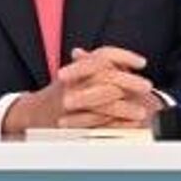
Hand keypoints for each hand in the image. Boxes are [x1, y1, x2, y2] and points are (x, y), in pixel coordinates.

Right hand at [4, 46, 159, 133]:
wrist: (34, 114)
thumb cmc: (61, 93)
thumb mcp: (76, 74)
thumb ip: (94, 65)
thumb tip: (121, 61)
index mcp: (77, 69)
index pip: (102, 55)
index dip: (123, 56)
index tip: (142, 63)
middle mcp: (72, 83)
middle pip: (105, 77)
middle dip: (128, 81)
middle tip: (146, 86)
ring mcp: (70, 104)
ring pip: (101, 104)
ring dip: (124, 108)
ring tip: (141, 112)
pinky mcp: (71, 124)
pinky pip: (97, 125)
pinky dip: (116, 125)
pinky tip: (129, 125)